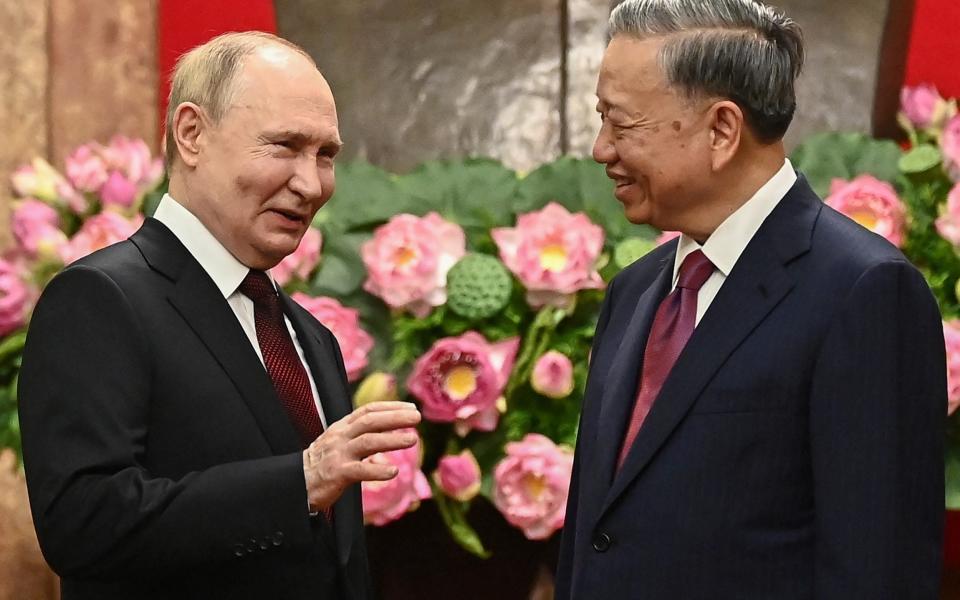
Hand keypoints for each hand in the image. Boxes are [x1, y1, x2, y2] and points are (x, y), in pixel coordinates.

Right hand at [302, 401, 420, 511]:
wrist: (296, 483)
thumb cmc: (322, 463)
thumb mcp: (339, 442)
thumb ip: (360, 434)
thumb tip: (387, 428)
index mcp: (342, 428)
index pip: (368, 411)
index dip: (390, 406)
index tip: (410, 406)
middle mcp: (340, 437)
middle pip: (370, 421)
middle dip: (395, 417)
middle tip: (417, 416)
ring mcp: (338, 455)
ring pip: (367, 442)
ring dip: (392, 439)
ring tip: (413, 439)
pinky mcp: (336, 474)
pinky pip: (359, 471)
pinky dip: (377, 471)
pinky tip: (394, 472)